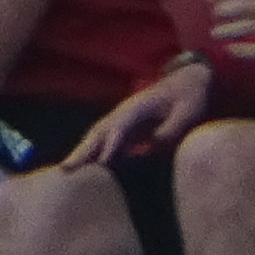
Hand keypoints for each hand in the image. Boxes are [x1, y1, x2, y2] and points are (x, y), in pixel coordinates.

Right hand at [67, 61, 210, 167]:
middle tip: (65, 169)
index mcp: (138, 108)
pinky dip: (93, 154)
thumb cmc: (188, 98)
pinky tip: (85, 169)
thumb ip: (173, 127)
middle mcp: (124, 113)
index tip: (102, 163)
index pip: (119, 128)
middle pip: (99, 133)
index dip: (110, 145)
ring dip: (82, 153)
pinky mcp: (126, 129)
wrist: (186, 82)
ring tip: (66, 171)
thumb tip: (155, 144)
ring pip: (97, 138)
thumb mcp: (188, 111)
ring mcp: (123, 120)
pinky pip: (105, 142)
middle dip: (83, 151)